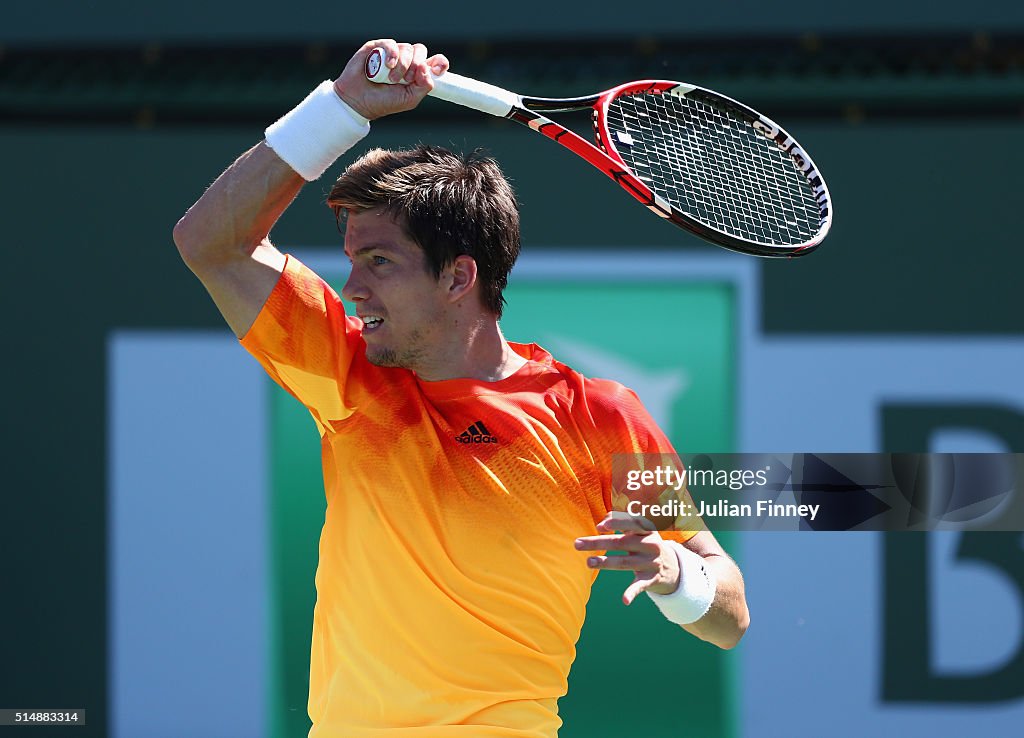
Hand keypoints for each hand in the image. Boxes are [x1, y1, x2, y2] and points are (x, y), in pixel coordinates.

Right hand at [333, 39, 448, 120]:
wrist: (358, 101)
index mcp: (416, 74)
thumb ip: (424, 86)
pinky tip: (388, 66)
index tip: (438, 69)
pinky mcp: (377, 47)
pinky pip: (391, 44)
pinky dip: (392, 55)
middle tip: (405, 80)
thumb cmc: (383, 102)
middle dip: (416, 66)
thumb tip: (428, 68)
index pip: (434, 61)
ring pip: (407, 48)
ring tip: (391, 79)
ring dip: (402, 65)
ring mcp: (392, 53)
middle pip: (421, 51)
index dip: (440, 62)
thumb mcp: (409, 99)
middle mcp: (406, 61)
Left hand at [575, 512, 681, 604]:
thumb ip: (622, 522)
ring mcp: (651, 562)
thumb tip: (602, 522)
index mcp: (648, 530)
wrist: (674, 567)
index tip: (599, 526)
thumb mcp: (640, 530)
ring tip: (588, 562)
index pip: (633, 523)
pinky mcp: (652, 579)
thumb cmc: (647, 543)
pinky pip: (640, 586)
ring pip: (625, 563)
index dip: (617, 522)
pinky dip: (632, 593)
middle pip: (621, 543)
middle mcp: (650, 545)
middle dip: (598, 543)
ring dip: (605, 562)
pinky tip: (624, 601)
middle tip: (577, 544)